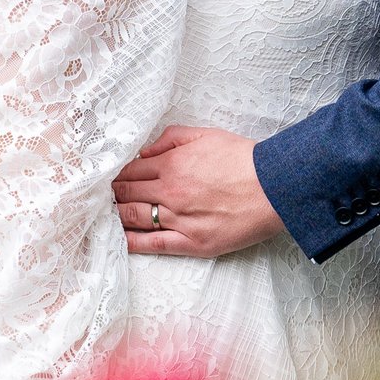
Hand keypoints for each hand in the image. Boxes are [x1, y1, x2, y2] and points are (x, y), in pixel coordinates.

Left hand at [114, 125, 286, 256]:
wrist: (276, 187)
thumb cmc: (245, 160)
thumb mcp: (208, 134)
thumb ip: (171, 138)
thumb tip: (145, 150)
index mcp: (171, 165)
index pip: (131, 170)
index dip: (118, 174)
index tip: (111, 178)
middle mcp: (169, 192)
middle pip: (127, 194)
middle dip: (112, 194)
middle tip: (104, 196)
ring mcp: (178, 219)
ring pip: (133, 218)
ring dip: (116, 215)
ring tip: (108, 214)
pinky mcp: (191, 242)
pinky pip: (152, 244)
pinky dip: (131, 242)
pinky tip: (120, 240)